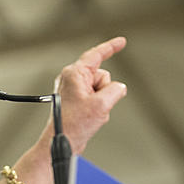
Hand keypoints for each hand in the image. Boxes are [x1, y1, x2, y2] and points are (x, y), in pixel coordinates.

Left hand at [50, 36, 126, 154]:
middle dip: (105, 90)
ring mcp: (73, 89)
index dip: (110, 47)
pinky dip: (98, 107)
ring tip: (90, 113)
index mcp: (74, 74)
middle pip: (102, 75)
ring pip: (101, 88)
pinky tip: (89, 117)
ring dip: (102, 101)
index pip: (96, 55)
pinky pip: (96, 98)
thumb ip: (116, 90)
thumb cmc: (73, 124)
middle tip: (94, 106)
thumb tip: (118, 88)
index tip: (121, 41)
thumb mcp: (101, 105)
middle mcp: (71, 78)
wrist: (62, 141)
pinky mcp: (76, 99)